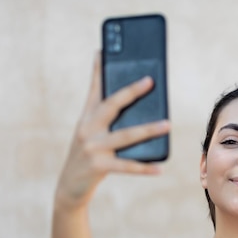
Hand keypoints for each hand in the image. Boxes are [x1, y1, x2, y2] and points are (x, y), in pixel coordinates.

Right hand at [55, 52, 170, 210]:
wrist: (69, 187)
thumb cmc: (88, 155)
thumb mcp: (89, 131)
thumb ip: (102, 111)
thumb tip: (119, 93)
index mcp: (87, 117)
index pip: (95, 88)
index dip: (99, 69)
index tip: (104, 50)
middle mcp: (87, 129)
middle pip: (111, 106)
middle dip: (131, 92)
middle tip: (150, 81)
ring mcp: (92, 148)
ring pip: (125, 135)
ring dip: (148, 129)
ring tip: (168, 124)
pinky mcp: (98, 166)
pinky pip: (126, 166)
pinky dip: (144, 167)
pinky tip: (160, 168)